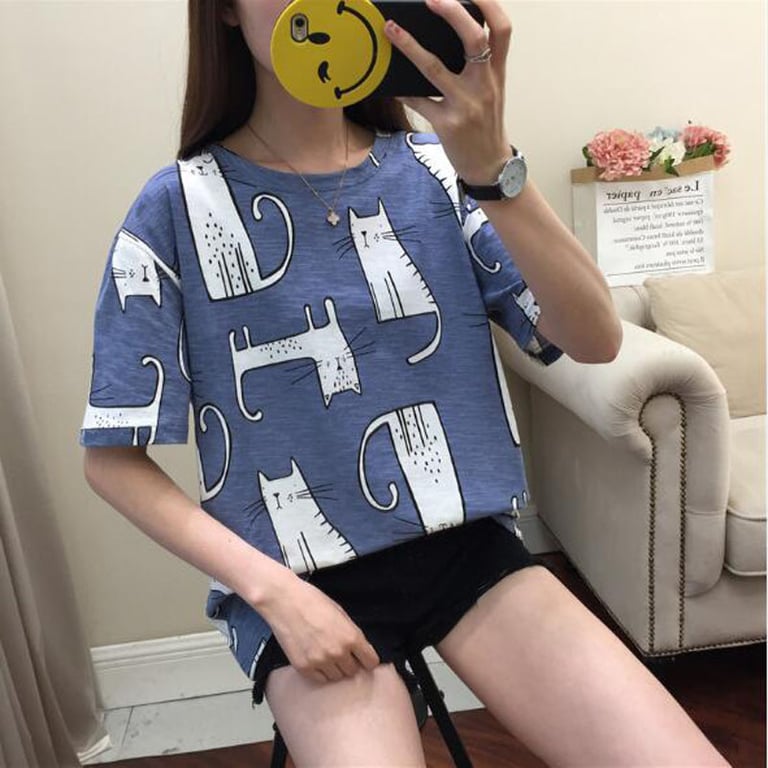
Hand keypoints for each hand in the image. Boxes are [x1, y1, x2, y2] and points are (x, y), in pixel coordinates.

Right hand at [256, 573, 380, 684]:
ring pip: (336, 677)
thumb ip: (351, 632)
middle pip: (353, 671)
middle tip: (341, 653)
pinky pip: (319, 679)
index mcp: (351, 636)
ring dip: (335, 668)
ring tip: (326, 654)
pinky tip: (315, 658)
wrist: (284, 601)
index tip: (363, 658)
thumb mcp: (340, 612)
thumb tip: (359, 648)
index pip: (371, 662)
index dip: (368, 659)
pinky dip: (320, 672)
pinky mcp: (304, 667)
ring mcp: (320, 661)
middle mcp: (338, 652)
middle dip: (350, 663)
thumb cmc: (312, 601)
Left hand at [383, 0, 512, 184]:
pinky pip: (419, 101)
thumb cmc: (485, 126)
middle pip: (474, 39)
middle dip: (452, 13)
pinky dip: (404, 90)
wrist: (489, 167)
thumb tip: (445, 38)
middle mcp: (484, 85)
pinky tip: (392, 82)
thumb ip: (478, 66)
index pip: (502, 29)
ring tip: (391, 30)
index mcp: (497, 73)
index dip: (489, 4)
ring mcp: (466, 106)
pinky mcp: (447, 125)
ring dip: (410, 46)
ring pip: (435, 69)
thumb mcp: (490, 92)